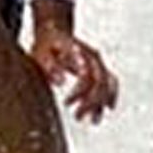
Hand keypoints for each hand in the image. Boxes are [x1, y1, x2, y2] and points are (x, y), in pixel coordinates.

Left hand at [28, 0, 117, 124]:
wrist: (54, 31)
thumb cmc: (47, 44)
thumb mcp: (42, 53)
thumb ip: (50, 66)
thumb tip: (60, 82)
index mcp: (78, 52)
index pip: (86, 75)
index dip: (78, 92)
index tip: (66, 103)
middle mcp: (92, 55)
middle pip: (99, 81)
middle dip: (91, 102)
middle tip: (78, 116)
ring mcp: (98, 60)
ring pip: (107, 83)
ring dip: (101, 102)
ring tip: (94, 120)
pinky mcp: (99, 66)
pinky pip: (110, 81)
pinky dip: (110, 95)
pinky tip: (106, 108)